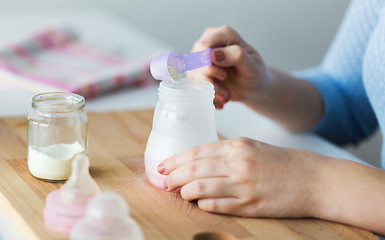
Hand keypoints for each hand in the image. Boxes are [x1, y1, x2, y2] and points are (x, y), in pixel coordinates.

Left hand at [158, 138, 321, 217]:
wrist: (315, 179)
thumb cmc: (283, 162)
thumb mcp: (253, 148)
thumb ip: (226, 153)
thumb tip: (198, 162)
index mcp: (238, 146)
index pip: (197, 152)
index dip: (175, 160)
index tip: (162, 166)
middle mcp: (239, 164)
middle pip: (194, 170)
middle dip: (173, 177)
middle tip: (164, 182)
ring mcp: (245, 186)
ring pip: (201, 188)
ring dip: (185, 192)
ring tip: (180, 193)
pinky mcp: (251, 206)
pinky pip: (218, 206)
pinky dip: (204, 204)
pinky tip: (200, 203)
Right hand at [188, 26, 271, 108]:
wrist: (253, 88)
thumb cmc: (255, 74)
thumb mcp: (252, 67)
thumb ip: (237, 56)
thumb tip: (214, 54)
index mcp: (224, 34)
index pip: (205, 44)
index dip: (209, 62)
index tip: (223, 76)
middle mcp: (209, 43)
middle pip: (196, 60)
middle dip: (209, 80)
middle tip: (225, 93)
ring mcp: (201, 58)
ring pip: (194, 74)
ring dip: (209, 91)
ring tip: (225, 98)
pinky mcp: (197, 72)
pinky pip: (194, 85)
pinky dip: (207, 96)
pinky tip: (219, 101)